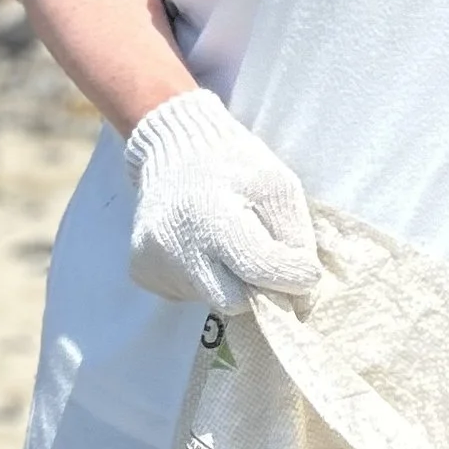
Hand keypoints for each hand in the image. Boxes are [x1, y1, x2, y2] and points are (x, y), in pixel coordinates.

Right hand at [123, 89, 320, 308]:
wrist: (174, 147)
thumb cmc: (234, 164)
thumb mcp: (277, 186)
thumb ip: (294, 237)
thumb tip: (302, 291)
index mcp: (211, 215)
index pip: (258, 269)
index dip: (291, 277)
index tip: (306, 273)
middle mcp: (174, 243)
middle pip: (232, 301)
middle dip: (255, 288)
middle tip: (262, 261)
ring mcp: (153, 260)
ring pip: (209, 298)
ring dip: (226, 280)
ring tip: (223, 241)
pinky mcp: (142, 271)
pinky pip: (187, 294)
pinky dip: (202, 278)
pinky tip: (199, 245)